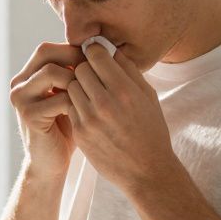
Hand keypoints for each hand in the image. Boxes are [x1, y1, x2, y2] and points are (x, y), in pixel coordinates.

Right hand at [9, 42, 88, 179]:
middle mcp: (19, 84)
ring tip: (90, 94)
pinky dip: (77, 102)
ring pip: (51, 72)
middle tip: (95, 71)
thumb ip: (75, 74)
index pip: (49, 48)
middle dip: (74, 58)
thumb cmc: (67, 129)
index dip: (74, 50)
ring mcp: (20, 99)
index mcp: (27, 76)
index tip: (96, 62)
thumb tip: (98, 47)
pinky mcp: (28, 115)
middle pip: (45, 52)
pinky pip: (59, 98)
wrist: (52, 164)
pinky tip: (85, 113)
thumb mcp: (70, 96)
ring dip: (76, 80)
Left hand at [64, 43, 178, 192]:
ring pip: (71, 86)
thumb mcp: (148, 96)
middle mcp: (105, 103)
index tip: (98, 57)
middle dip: (86, 69)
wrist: (146, 171)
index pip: (95, 54)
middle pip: (80, 68)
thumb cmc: (151, 130)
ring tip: (91, 93)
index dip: (95, 52)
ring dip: (79, 86)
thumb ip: (129, 70)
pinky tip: (88, 110)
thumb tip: (110, 49)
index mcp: (124, 90)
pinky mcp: (80, 133)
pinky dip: (76, 105)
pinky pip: (69, 106)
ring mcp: (90, 119)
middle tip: (94, 76)